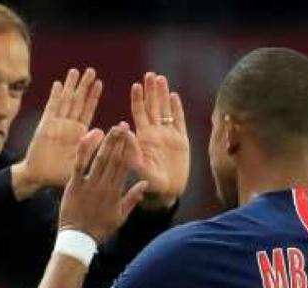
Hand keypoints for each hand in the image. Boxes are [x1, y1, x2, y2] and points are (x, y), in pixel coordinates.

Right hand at [11, 68, 102, 199]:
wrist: (39, 176)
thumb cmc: (61, 174)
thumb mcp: (81, 161)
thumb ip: (90, 147)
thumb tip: (101, 130)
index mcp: (80, 134)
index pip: (88, 111)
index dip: (93, 97)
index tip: (100, 83)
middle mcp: (68, 126)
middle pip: (78, 101)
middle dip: (84, 86)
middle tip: (91, 70)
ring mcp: (56, 124)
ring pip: (65, 101)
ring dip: (70, 86)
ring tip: (75, 71)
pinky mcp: (44, 125)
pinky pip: (51, 108)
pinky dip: (54, 96)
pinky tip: (58, 84)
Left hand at [58, 123, 148, 243]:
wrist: (78, 238)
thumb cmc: (99, 229)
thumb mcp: (120, 216)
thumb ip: (133, 198)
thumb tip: (145, 184)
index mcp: (116, 192)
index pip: (126, 166)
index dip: (130, 149)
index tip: (132, 136)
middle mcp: (105, 185)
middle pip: (115, 159)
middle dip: (120, 141)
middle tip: (124, 125)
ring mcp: (89, 184)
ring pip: (101, 159)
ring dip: (108, 142)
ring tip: (113, 128)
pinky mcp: (74, 184)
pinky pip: (80, 163)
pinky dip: (85, 149)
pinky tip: (89, 136)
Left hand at [127, 72, 188, 209]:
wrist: (168, 193)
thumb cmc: (149, 183)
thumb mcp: (139, 167)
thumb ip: (132, 150)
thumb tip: (125, 131)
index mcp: (143, 138)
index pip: (139, 113)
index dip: (138, 99)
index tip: (136, 85)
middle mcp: (155, 133)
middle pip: (153, 107)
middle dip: (151, 91)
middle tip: (150, 75)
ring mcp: (168, 135)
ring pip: (166, 110)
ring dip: (163, 95)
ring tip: (161, 78)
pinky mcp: (182, 141)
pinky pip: (179, 121)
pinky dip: (177, 109)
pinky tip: (174, 96)